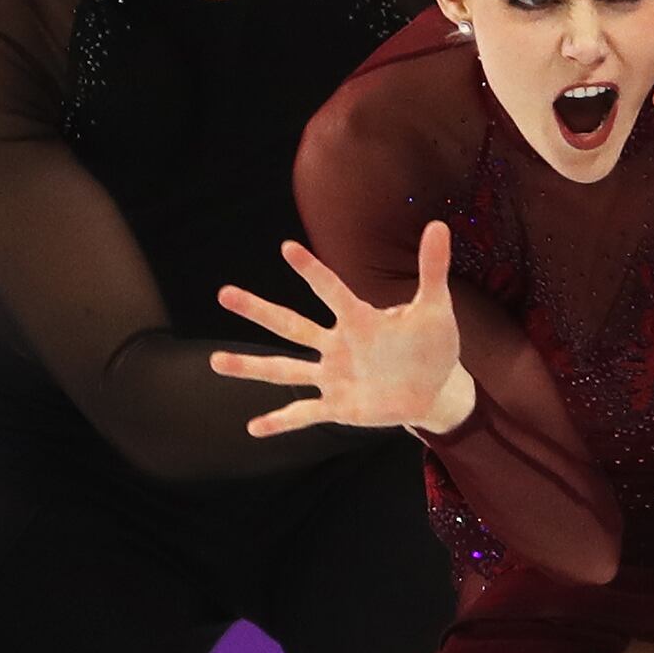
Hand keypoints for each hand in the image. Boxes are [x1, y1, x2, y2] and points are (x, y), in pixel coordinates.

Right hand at [211, 225, 471, 436]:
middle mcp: (337, 345)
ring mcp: (334, 376)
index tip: (287, 247)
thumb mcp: (435, 309)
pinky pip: (305, 414)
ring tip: (215, 361)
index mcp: (359, 320)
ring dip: (251, 366)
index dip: (312, 271)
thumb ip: (432, 269)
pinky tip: (254, 428)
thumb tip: (438, 225)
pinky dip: (282, 422)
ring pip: (285, 369)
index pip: (331, 292)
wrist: (435, 388)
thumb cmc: (431, 344)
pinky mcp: (339, 406)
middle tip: (223, 294)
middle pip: (291, 325)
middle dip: (258, 311)